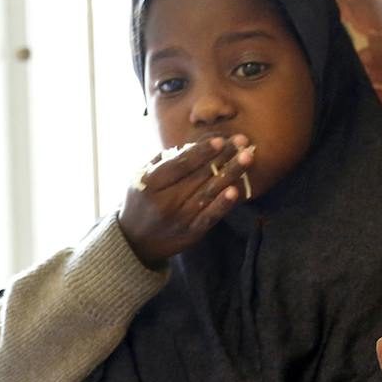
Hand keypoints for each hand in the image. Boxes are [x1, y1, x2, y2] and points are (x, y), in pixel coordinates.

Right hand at [119, 135, 253, 269]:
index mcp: (151, 184)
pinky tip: (235, 191)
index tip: (220, 140)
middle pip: (198, 176)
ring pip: (208, 193)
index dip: (201, 152)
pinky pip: (209, 217)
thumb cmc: (141, 202)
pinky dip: (222, 204)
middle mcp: (165, 202)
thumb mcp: (141, 178)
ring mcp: (179, 219)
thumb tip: (194, 145)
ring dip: (230, 174)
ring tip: (247, 158)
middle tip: (242, 142)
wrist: (135, 242)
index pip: (180, 165)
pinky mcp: (191, 233)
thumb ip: (164, 160)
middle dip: (222, 157)